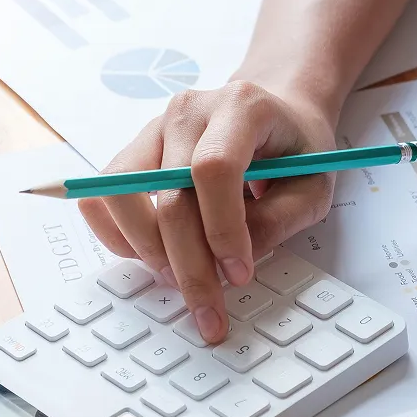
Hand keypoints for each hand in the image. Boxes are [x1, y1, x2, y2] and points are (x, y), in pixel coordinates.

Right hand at [80, 81, 336, 342]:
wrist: (276, 112)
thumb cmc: (296, 149)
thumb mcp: (314, 184)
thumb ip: (280, 220)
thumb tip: (229, 263)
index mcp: (241, 107)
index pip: (214, 168)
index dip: (223, 229)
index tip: (238, 274)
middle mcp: (189, 112)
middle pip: (168, 196)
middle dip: (188, 265)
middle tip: (209, 309)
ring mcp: (154, 129)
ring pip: (119, 197)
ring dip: (147, 252)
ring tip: (182, 279)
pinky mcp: (134, 153)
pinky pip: (102, 199)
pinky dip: (120, 238)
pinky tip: (157, 258)